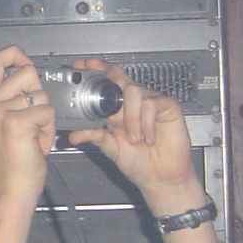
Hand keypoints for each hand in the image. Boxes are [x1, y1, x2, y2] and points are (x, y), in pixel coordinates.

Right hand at [0, 46, 55, 205]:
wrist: (9, 191)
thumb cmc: (10, 162)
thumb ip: (8, 97)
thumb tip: (26, 70)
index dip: (15, 54)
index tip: (24, 62)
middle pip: (26, 71)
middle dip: (38, 93)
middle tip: (32, 118)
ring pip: (40, 94)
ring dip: (45, 116)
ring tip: (33, 136)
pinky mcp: (15, 123)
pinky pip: (47, 111)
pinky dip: (49, 130)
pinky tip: (37, 144)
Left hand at [66, 59, 202, 212]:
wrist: (160, 177)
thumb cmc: (138, 162)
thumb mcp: (110, 148)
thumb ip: (94, 137)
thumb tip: (74, 135)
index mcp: (117, 110)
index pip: (107, 83)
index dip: (97, 72)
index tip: (83, 65)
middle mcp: (133, 103)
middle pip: (120, 77)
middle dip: (108, 74)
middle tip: (96, 71)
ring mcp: (151, 102)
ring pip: (134, 91)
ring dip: (131, 118)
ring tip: (134, 138)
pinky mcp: (168, 106)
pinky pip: (152, 104)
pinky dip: (147, 123)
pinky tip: (149, 138)